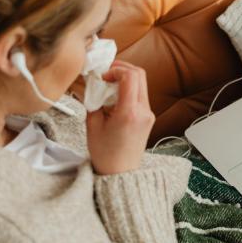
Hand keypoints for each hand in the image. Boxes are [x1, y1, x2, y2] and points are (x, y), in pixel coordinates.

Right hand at [86, 60, 154, 174]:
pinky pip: (141, 94)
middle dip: (121, 69)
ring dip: (125, 79)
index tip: (103, 75)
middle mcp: (144, 111)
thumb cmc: (106, 154)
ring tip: (108, 87)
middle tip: (106, 74)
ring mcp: (149, 114)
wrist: (121, 173)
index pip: (130, 77)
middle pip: (140, 75)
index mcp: (129, 113)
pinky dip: (128, 89)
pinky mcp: (149, 116)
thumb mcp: (92, 124)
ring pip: (142, 83)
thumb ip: (93, 100)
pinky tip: (115, 97)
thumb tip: (94, 83)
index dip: (115, 69)